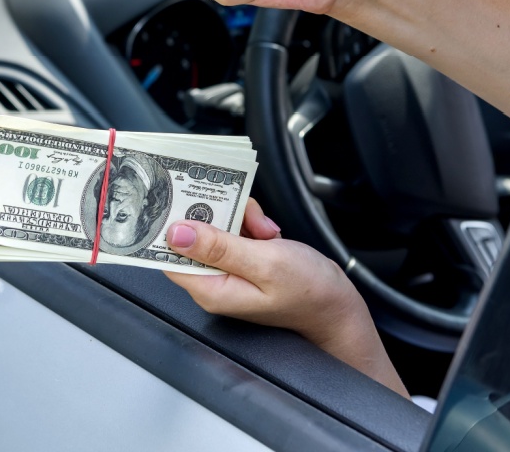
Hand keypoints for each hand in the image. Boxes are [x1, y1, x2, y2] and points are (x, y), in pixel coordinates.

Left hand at [164, 199, 407, 396]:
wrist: (339, 306)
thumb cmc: (309, 292)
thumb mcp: (264, 263)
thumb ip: (219, 247)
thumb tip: (176, 233)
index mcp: (211, 289)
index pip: (170, 256)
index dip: (173, 227)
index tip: (182, 202)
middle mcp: (214, 282)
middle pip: (193, 236)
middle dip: (216, 217)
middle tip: (244, 218)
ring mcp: (230, 271)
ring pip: (216, 228)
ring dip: (240, 219)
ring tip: (264, 231)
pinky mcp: (244, 261)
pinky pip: (235, 231)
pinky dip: (251, 225)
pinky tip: (268, 233)